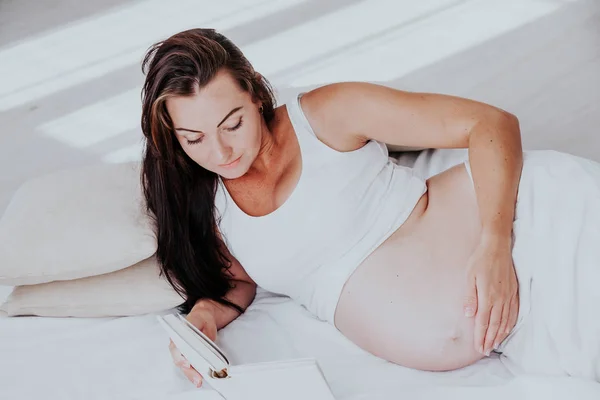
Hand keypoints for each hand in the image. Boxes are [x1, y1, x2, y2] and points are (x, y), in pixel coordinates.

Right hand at [168, 307, 217, 387]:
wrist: (203, 317)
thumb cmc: (201, 319)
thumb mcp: (202, 320)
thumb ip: (200, 331)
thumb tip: (200, 343)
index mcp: (177, 333)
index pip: (175, 347)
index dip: (180, 356)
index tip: (187, 363)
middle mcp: (177, 344)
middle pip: (179, 360)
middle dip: (188, 371)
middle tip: (197, 378)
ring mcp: (182, 352)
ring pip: (184, 366)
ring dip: (191, 375)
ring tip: (198, 381)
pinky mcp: (189, 357)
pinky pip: (189, 366)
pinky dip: (194, 374)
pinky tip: (198, 379)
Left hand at [463, 236, 518, 355]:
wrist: (497, 247)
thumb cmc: (480, 260)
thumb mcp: (469, 277)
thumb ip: (469, 297)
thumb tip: (467, 315)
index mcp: (487, 296)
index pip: (483, 322)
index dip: (480, 336)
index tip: (477, 347)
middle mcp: (500, 299)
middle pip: (495, 325)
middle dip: (489, 339)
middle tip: (485, 351)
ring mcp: (508, 296)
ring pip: (505, 321)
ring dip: (500, 335)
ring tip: (494, 345)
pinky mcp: (514, 292)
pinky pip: (513, 312)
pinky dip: (510, 324)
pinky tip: (506, 329)